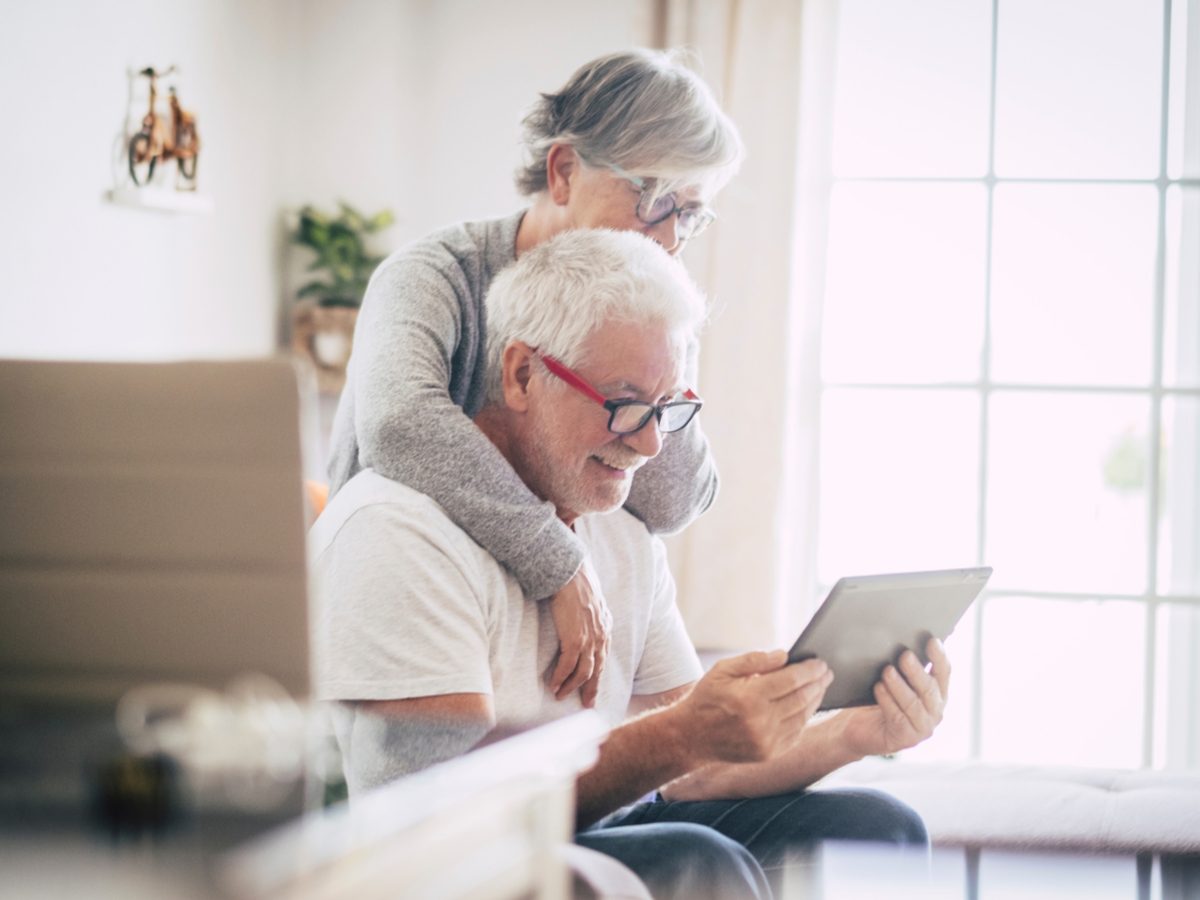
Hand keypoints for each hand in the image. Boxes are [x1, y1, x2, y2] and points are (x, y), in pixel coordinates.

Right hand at [547, 560, 611, 706]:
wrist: (572, 575)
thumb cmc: (578, 584)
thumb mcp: (592, 603)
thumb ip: (592, 616)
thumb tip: (585, 621)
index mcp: (605, 629)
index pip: (603, 658)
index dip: (597, 675)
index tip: (593, 688)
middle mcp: (600, 637)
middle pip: (597, 670)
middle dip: (591, 689)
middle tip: (586, 704)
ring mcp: (588, 640)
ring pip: (583, 672)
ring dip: (571, 687)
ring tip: (560, 695)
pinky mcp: (575, 640)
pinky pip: (567, 666)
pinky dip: (561, 678)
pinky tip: (554, 685)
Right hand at [680, 649, 832, 764]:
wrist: (691, 736)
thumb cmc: (707, 697)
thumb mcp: (723, 670)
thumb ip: (754, 660)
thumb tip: (784, 656)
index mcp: (749, 697)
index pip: (791, 680)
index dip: (810, 670)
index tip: (820, 663)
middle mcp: (761, 721)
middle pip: (802, 697)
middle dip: (818, 683)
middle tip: (827, 672)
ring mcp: (766, 741)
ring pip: (802, 716)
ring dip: (815, 699)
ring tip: (820, 687)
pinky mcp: (768, 754)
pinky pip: (796, 733)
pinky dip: (805, 718)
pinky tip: (807, 706)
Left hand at [839, 637, 950, 756]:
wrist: (859, 728)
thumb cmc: (879, 698)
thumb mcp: (895, 680)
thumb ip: (903, 667)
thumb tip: (901, 642)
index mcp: (937, 693)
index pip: (943, 673)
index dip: (939, 657)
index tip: (932, 641)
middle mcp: (935, 711)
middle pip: (929, 689)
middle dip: (916, 671)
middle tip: (904, 655)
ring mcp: (922, 727)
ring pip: (913, 704)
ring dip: (899, 685)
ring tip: (887, 671)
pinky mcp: (906, 739)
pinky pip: (898, 717)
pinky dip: (887, 701)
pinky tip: (878, 688)